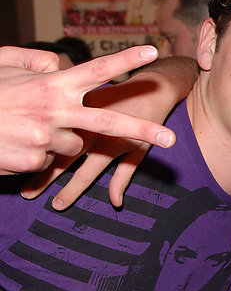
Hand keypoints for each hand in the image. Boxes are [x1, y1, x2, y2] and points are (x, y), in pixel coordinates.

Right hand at [0, 45, 174, 175]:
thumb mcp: (4, 64)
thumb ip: (35, 59)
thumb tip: (58, 61)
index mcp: (52, 84)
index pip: (96, 69)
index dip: (125, 60)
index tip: (152, 53)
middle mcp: (55, 110)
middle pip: (109, 122)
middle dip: (143, 131)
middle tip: (172, 140)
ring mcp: (45, 138)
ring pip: (74, 146)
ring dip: (60, 141)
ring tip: (27, 130)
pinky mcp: (33, 160)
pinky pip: (49, 162)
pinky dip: (37, 157)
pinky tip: (14, 146)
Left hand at [21, 55, 196, 208]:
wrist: (154, 86)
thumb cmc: (118, 92)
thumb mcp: (91, 97)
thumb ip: (67, 108)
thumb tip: (46, 130)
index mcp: (79, 112)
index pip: (50, 136)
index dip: (32, 153)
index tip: (15, 167)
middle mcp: (93, 128)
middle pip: (63, 156)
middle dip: (44, 176)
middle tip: (27, 193)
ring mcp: (115, 139)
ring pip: (89, 170)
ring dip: (72, 189)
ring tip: (57, 204)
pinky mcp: (136, 146)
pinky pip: (126, 171)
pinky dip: (119, 186)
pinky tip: (115, 201)